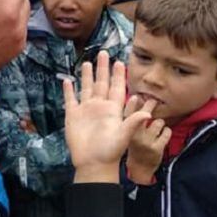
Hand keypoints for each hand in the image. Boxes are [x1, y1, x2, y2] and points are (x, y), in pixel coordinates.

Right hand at [63, 51, 154, 183]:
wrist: (93, 163)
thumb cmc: (110, 151)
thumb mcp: (124, 135)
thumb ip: (133, 122)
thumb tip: (148, 113)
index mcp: (112, 109)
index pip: (116, 87)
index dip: (118, 75)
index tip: (120, 61)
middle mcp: (99, 106)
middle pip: (101, 83)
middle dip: (103, 69)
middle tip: (104, 53)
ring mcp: (86, 110)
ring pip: (87, 88)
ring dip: (87, 76)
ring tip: (88, 63)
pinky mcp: (73, 115)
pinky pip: (70, 99)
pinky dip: (68, 90)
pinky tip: (67, 81)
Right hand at [125, 102, 169, 184]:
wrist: (139, 168)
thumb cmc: (134, 145)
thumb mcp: (127, 133)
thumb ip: (131, 118)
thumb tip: (138, 98)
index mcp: (125, 131)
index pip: (128, 114)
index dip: (132, 105)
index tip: (137, 97)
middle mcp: (134, 136)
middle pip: (144, 114)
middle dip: (150, 105)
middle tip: (153, 101)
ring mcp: (146, 142)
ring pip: (158, 122)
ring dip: (159, 123)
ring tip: (155, 128)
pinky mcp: (157, 148)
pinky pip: (167, 132)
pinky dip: (166, 132)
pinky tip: (162, 135)